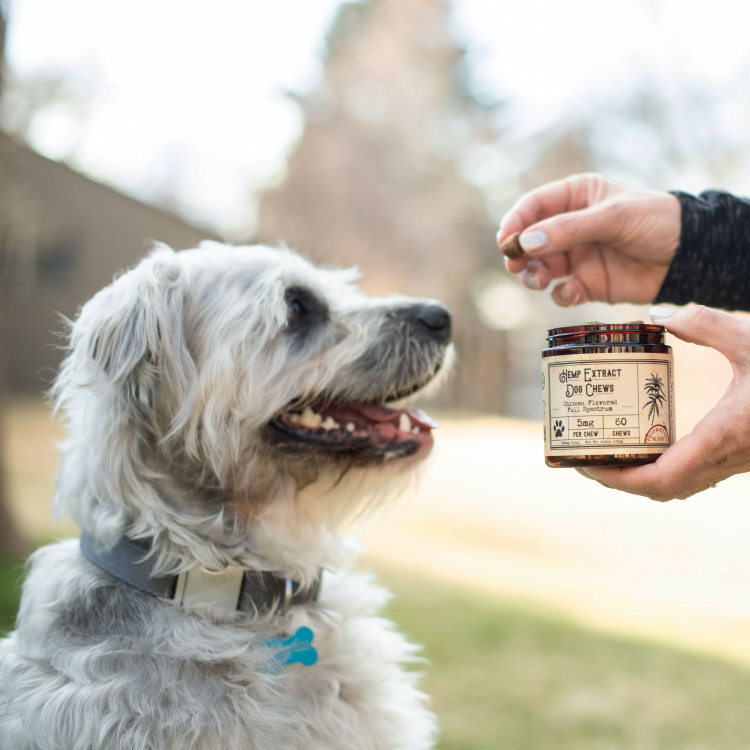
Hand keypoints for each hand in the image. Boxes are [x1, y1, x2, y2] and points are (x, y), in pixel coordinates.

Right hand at [497, 173, 680, 305]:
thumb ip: (568, 229)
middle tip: (516, 266)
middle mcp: (570, 227)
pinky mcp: (587, 284)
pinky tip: (572, 292)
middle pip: (530, 241)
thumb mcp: (612, 217)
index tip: (507, 240)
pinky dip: (561, 294)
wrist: (690, 256)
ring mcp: (578, 257)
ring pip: (540, 269)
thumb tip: (526, 243)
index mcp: (575, 198)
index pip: (534, 206)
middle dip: (520, 254)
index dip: (516, 222)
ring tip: (539, 280)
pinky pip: (562, 292)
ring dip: (534, 276)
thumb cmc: (656, 221)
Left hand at [579, 305, 749, 500]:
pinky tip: (652, 443)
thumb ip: (708, 324)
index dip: (617, 480)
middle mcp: (727, 459)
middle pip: (662, 490)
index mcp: (723, 439)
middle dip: (620, 480)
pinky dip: (666, 467)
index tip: (585, 465)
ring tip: (611, 452)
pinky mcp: (744, 454)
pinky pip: (697, 473)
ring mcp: (738, 461)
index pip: (659, 480)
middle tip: (587, 457)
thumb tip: (661, 314)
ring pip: (681, 485)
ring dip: (642, 477)